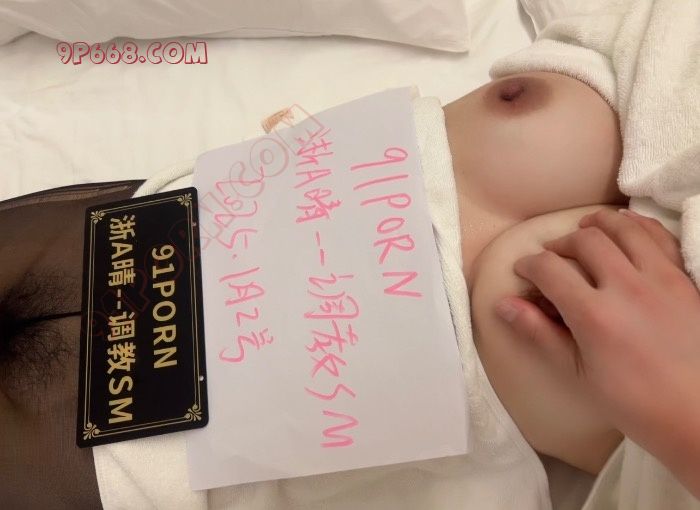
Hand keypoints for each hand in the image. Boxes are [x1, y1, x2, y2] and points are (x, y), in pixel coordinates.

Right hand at [495, 208, 699, 497]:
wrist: (698, 415)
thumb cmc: (635, 402)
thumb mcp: (579, 372)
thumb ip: (540, 332)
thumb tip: (503, 305)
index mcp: (594, 316)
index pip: (549, 269)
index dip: (528, 264)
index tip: (523, 270)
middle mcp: (627, 288)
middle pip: (585, 240)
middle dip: (560, 243)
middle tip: (552, 256)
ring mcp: (661, 280)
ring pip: (624, 228)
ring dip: (598, 223)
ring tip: (585, 228)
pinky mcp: (684, 280)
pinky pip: (659, 237)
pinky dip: (639, 225)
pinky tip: (627, 229)